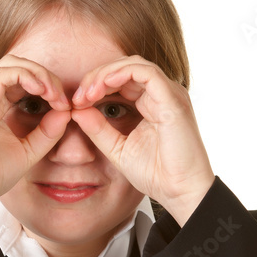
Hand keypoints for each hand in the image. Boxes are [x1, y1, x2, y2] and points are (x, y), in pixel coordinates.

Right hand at [0, 55, 72, 224]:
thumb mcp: (27, 151)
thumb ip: (46, 132)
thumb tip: (66, 112)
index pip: (19, 78)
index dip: (45, 85)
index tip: (64, 106)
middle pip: (17, 64)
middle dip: (46, 76)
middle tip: (63, 99)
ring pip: (12, 63)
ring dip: (40, 74)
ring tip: (55, 95)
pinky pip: (5, 74)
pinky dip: (28, 77)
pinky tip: (43, 92)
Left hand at [69, 56, 214, 224]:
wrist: (180, 191)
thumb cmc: (156, 174)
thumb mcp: (117, 148)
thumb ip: (98, 129)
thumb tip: (76, 110)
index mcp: (151, 103)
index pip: (121, 80)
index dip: (95, 85)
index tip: (76, 103)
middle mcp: (161, 94)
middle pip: (125, 67)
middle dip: (96, 77)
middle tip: (78, 96)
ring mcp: (169, 94)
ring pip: (133, 64)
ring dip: (106, 73)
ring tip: (88, 92)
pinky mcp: (172, 99)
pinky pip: (145, 72)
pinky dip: (121, 73)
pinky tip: (103, 86)